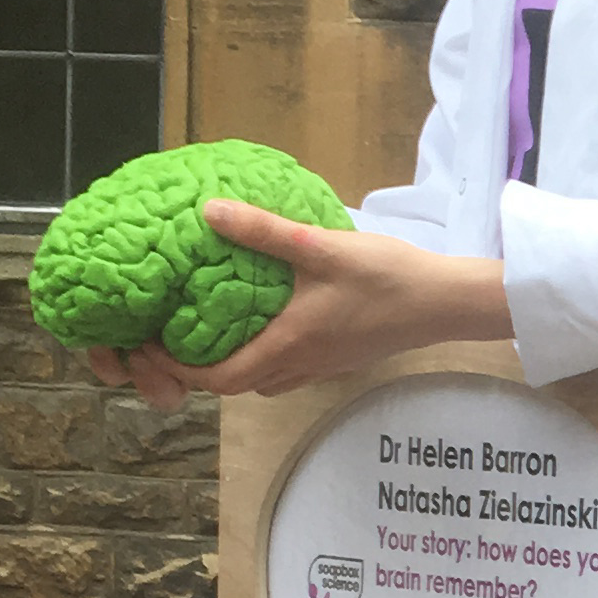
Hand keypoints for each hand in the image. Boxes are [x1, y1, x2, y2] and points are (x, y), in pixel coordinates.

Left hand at [82, 203, 515, 407]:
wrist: (447, 303)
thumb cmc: (388, 278)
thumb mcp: (321, 247)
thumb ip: (264, 231)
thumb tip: (207, 211)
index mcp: (288, 344)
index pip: (217, 379)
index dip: (176, 371)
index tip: (150, 347)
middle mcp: (300, 365)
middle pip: (233, 386)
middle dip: (195, 370)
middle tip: (169, 337)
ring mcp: (321, 366)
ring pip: (260, 381)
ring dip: (230, 365)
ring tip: (208, 331)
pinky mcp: (338, 359)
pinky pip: (286, 370)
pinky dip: (261, 356)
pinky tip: (263, 324)